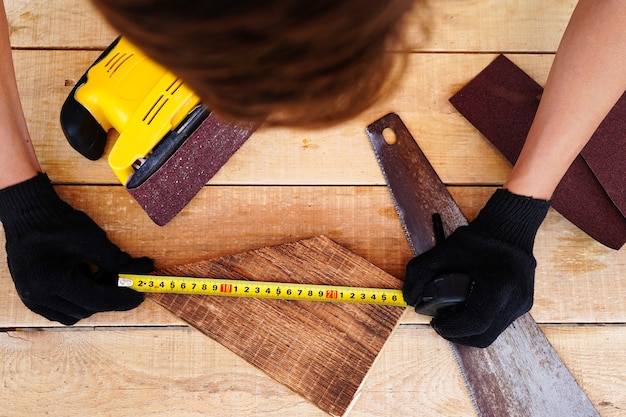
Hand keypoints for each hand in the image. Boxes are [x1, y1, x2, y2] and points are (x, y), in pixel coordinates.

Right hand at [0, 173, 153, 324]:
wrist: (28, 216)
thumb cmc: (58, 224)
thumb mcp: (93, 240)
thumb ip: (118, 260)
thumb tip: (144, 269)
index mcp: (54, 281)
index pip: (98, 300)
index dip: (122, 299)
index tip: (139, 296)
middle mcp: (39, 295)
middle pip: (87, 309)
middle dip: (107, 295)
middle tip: (117, 276)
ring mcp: (32, 299)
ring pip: (74, 314)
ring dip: (91, 299)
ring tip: (92, 272)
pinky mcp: (30, 298)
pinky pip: (60, 311)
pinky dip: (76, 301)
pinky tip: (80, 279)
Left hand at [403, 189, 549, 347]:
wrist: (508, 229)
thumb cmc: (477, 239)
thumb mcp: (443, 250)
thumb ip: (420, 271)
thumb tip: (409, 299)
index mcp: (499, 285)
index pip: (474, 322)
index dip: (451, 328)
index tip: (435, 322)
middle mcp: (515, 299)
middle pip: (483, 336)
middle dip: (458, 334)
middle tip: (441, 323)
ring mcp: (522, 305)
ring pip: (491, 334)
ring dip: (468, 331)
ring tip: (452, 317)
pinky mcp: (523, 306)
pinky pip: (498, 325)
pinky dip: (479, 324)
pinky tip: (467, 311)